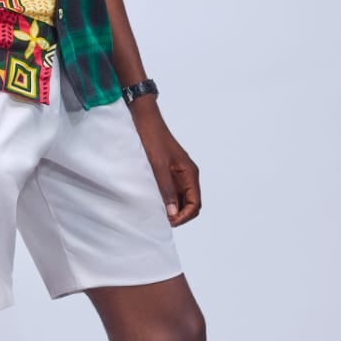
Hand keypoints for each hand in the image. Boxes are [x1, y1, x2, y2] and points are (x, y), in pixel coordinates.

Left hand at [131, 102, 200, 224]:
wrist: (145, 120)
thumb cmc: (153, 139)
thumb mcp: (158, 166)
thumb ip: (166, 188)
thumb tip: (172, 211)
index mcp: (190, 173)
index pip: (195, 203)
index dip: (184, 216)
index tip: (169, 220)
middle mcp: (188, 175)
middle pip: (190, 204)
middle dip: (179, 215)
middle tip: (161, 219)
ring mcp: (178, 174)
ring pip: (181, 198)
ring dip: (172, 208)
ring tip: (157, 212)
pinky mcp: (169, 172)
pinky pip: (171, 190)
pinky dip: (166, 199)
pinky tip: (154, 201)